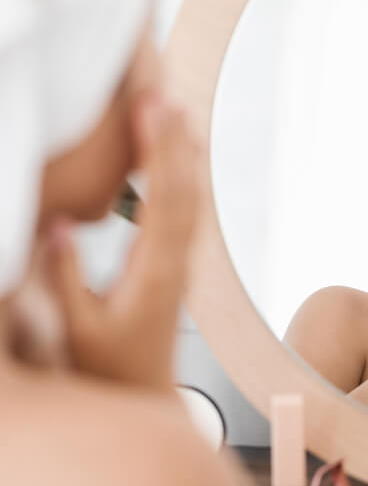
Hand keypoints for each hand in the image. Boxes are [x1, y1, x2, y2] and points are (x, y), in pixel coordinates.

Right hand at [44, 91, 197, 391]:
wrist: (143, 392)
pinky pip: (185, 210)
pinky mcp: (174, 263)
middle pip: (183, 190)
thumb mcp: (77, 330)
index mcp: (154, 273)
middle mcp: (176, 261)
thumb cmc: (107, 366)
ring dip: (183, 153)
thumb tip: (58, 224)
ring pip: (190, 198)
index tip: (152, 111)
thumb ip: (66, 280)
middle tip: (163, 93)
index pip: (163, 201)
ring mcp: (179, 261)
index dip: (160, 152)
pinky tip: (181, 154)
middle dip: (173, 140)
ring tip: (177, 109)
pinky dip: (183, 175)